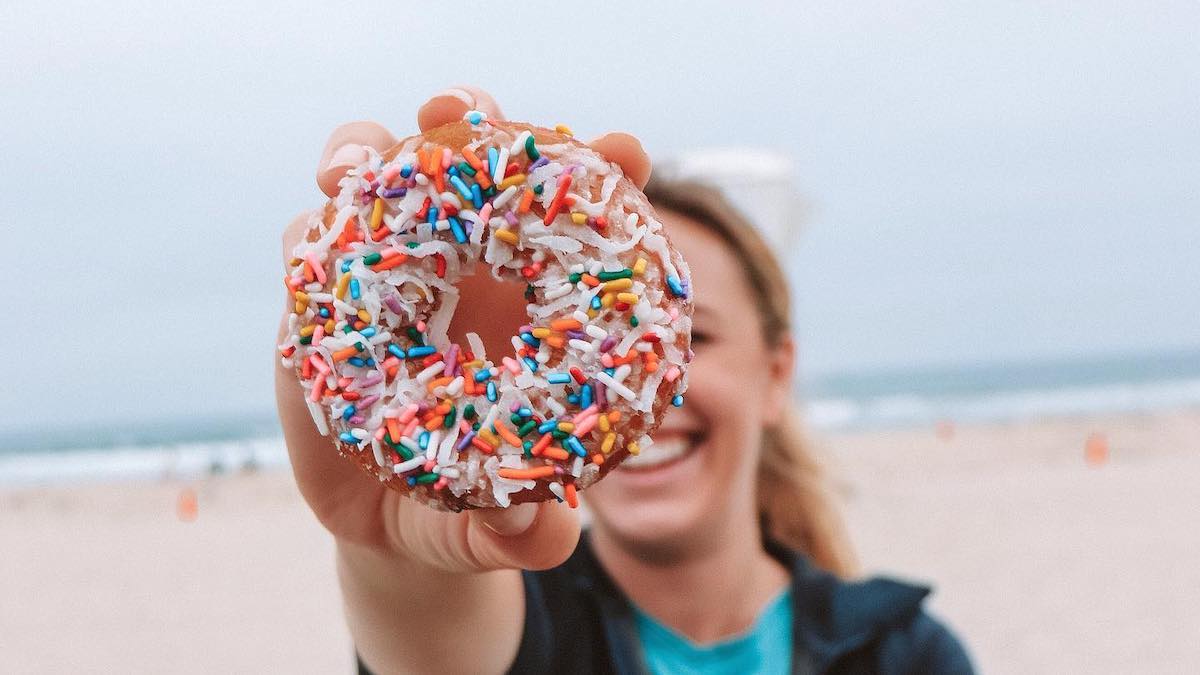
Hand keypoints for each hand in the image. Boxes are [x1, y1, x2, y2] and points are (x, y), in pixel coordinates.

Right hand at [276, 86, 651, 574]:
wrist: (387, 520)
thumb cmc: (464, 507)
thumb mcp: (495, 527)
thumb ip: (527, 534)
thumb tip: (553, 529)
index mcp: (527, 293)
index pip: (566, 211)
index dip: (598, 171)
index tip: (623, 155)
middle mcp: (460, 265)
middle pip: (463, 161)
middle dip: (467, 120)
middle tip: (462, 115)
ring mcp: (386, 270)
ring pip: (375, 179)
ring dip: (367, 154)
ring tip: (354, 173)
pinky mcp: (318, 292)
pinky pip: (308, 240)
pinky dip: (311, 226)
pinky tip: (316, 232)